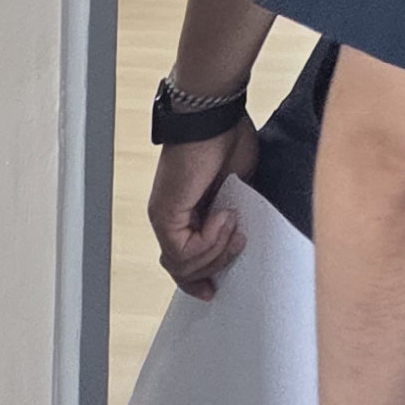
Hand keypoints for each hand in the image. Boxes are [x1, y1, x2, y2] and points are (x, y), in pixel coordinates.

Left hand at [149, 118, 260, 298]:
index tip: (215, 289)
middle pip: (183, 269)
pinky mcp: (165, 215)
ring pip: (184, 265)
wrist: (215, 115)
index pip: (184, 260)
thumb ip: (235, 215)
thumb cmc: (228, 139)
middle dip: (215, 266)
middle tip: (239, 243)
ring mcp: (164, 218)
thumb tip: (240, 237)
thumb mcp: (240, 187)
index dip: (200, 277)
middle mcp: (170, 218)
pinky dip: (210, 240)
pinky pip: (185, 251)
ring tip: (234, 224)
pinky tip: (225, 216)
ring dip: (217, 250)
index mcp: (188, 211)